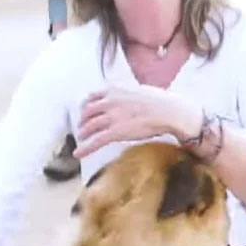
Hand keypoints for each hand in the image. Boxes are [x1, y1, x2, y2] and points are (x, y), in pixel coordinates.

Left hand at [73, 86, 201, 158]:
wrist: (168, 111)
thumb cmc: (160, 102)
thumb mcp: (138, 90)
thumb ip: (127, 94)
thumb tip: (127, 98)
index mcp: (114, 90)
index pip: (92, 97)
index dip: (86, 106)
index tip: (85, 111)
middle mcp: (109, 102)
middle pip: (87, 112)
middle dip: (83, 120)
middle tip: (82, 127)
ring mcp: (111, 117)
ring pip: (89, 126)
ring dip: (83, 133)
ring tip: (81, 139)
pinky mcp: (115, 132)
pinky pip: (95, 141)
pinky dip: (84, 148)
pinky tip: (78, 154)